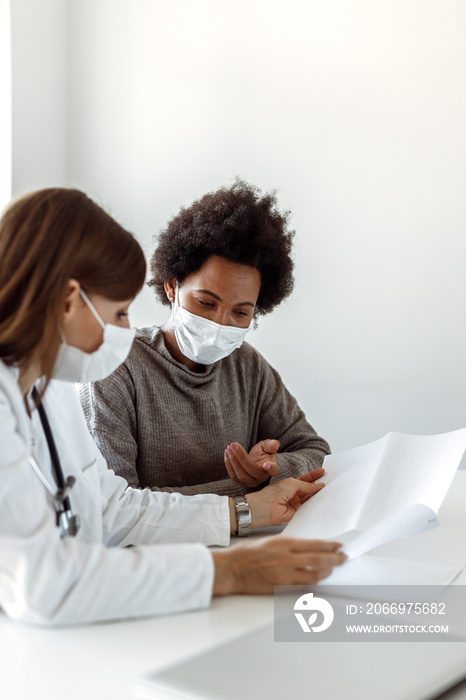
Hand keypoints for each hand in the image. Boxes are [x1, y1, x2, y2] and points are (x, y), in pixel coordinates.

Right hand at [212, 537, 345, 594]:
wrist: (232, 569)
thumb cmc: (246, 553)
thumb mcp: (269, 541)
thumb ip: (287, 545)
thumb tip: (305, 549)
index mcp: (283, 543)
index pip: (313, 544)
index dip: (329, 545)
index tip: (339, 546)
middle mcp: (286, 557)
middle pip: (318, 558)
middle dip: (334, 558)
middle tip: (344, 558)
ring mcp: (284, 573)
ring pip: (314, 574)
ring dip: (327, 571)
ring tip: (334, 569)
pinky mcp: (280, 586)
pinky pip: (302, 586)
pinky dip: (313, 582)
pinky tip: (319, 580)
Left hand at [224, 439, 280, 487]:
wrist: (256, 460)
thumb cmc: (263, 453)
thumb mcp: (267, 446)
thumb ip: (270, 445)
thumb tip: (275, 444)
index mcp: (272, 468)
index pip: (273, 470)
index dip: (271, 468)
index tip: (266, 465)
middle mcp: (262, 478)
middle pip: (251, 470)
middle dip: (241, 457)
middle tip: (233, 445)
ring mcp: (251, 482)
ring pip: (240, 475)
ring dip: (232, 460)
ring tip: (228, 448)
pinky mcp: (241, 483)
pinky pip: (233, 476)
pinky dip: (228, 464)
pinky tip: (227, 453)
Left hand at [244, 469, 325, 528]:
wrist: (265, 508)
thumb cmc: (274, 493)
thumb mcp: (292, 484)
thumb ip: (307, 486)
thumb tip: (319, 486)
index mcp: (290, 485)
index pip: (305, 480)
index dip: (314, 476)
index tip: (323, 472)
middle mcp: (294, 494)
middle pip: (310, 490)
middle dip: (319, 485)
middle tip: (331, 481)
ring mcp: (296, 504)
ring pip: (310, 499)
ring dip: (319, 495)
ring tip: (330, 489)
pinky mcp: (298, 514)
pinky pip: (309, 509)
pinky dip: (316, 505)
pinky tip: (324, 501)